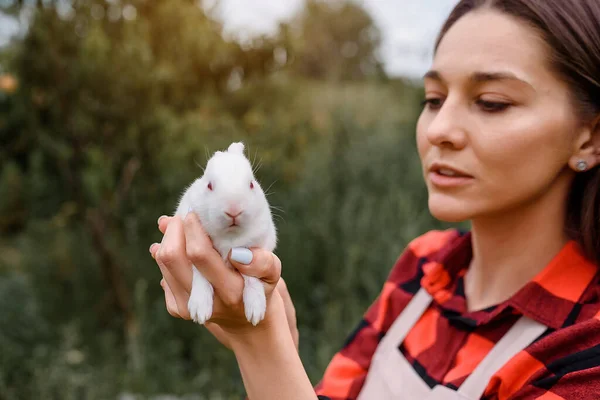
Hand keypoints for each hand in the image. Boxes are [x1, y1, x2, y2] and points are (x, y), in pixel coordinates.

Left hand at [150, 214, 298, 349]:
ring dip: (169, 238)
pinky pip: (162, 271)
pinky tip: (181, 247)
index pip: (199, 254)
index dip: (192, 228)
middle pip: (172, 257)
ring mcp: (187, 308)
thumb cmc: (260, 284)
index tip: (196, 212)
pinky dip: (166, 254)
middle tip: (185, 216)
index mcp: (231, 291)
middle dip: (175, 229)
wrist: (246, 318)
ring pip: (163, 262)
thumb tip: (235, 253)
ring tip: (183, 227)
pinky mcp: (176, 308)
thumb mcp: (272, 272)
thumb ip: (262, 261)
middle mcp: (206, 303)